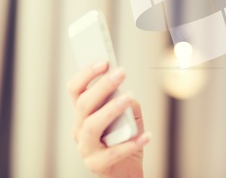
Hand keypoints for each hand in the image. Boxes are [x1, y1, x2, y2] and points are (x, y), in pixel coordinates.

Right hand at [67, 62, 150, 177]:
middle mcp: (79, 129)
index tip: (104, 61)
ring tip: (129, 98)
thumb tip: (126, 94)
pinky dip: (131, 143)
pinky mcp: (96, 164)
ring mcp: (85, 148)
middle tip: (121, 73)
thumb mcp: (129, 115)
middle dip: (102, 86)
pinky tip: (147, 135)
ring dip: (110, 109)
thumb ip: (126, 102)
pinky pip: (112, 153)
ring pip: (90, 126)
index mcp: (84, 113)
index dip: (87, 74)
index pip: (76, 90)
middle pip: (83, 104)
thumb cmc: (125, 138)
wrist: (126, 170)